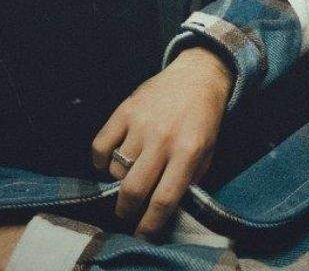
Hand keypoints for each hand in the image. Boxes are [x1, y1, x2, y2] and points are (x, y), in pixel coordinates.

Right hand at [91, 47, 233, 238]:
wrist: (198, 75)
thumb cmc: (204, 117)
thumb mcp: (209, 150)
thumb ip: (190, 177)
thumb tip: (166, 205)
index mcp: (189, 152)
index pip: (164, 199)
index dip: (150, 224)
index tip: (143, 234)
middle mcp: (163, 140)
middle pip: (133, 189)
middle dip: (126, 210)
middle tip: (127, 213)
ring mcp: (141, 124)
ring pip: (116, 169)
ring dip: (118, 180)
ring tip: (128, 176)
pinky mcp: (125, 110)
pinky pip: (100, 145)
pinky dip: (100, 160)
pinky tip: (110, 161)